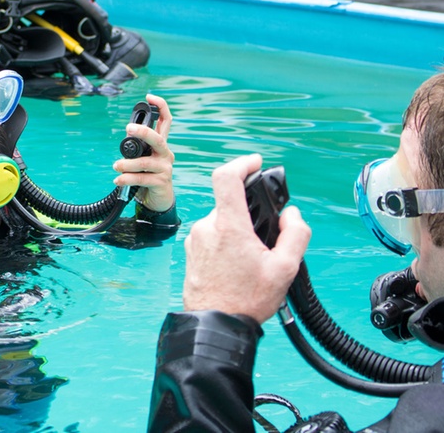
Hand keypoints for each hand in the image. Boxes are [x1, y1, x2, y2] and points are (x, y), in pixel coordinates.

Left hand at [113, 94, 174, 211]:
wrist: (156, 200)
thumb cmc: (146, 176)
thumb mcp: (141, 159)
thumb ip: (136, 148)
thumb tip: (127, 136)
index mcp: (161, 145)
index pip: (166, 122)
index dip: (160, 107)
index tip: (149, 97)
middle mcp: (165, 154)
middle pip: (158, 139)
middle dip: (144, 132)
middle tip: (129, 128)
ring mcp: (165, 168)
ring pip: (145, 162)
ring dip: (127, 164)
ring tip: (116, 166)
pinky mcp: (161, 182)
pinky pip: (142, 178)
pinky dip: (127, 179)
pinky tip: (118, 180)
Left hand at [183, 154, 310, 323]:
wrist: (215, 324)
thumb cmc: (247, 300)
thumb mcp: (285, 268)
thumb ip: (296, 233)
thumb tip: (292, 214)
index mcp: (229, 226)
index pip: (227, 177)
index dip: (242, 163)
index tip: (255, 163)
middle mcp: (207, 227)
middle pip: (231, 204)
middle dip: (250, 215)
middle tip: (265, 239)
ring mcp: (196, 239)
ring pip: (222, 221)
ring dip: (239, 231)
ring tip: (252, 259)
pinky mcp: (191, 251)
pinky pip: (212, 236)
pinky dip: (227, 242)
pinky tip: (237, 265)